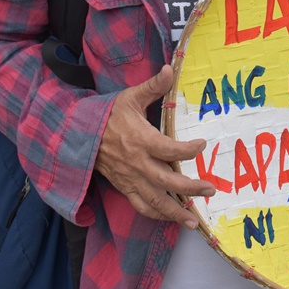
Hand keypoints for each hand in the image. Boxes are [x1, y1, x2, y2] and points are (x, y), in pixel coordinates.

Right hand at [94, 65, 214, 228]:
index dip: (188, 150)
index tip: (203, 144)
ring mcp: (130, 179)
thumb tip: (171, 68)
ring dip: (175, 212)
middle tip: (211, 190)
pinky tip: (172, 218)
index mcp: (140, 140)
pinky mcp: (124, 187)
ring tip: (194, 220)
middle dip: (191, 188)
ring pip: (155, 201)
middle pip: (167, 182)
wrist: (77, 135)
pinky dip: (156, 214)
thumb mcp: (130, 97)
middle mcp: (137, 163)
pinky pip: (140, 206)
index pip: (169, 150)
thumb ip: (153, 86)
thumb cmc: (108, 115)